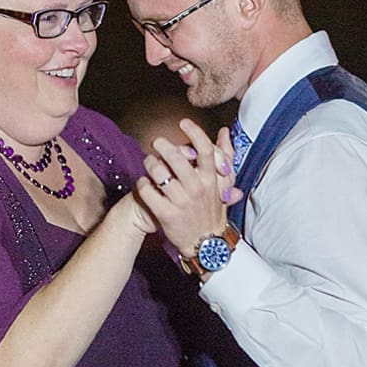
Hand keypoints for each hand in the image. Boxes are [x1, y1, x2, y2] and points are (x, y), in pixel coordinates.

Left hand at [135, 120, 232, 259]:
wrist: (205, 243)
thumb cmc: (212, 209)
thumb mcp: (223, 183)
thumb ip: (225, 155)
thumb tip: (225, 131)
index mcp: (211, 179)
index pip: (205, 150)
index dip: (194, 132)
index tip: (183, 122)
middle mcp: (197, 188)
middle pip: (177, 158)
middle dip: (164, 146)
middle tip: (156, 142)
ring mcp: (181, 201)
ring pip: (159, 173)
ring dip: (150, 164)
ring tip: (148, 162)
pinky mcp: (166, 214)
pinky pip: (147, 191)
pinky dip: (142, 184)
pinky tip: (143, 183)